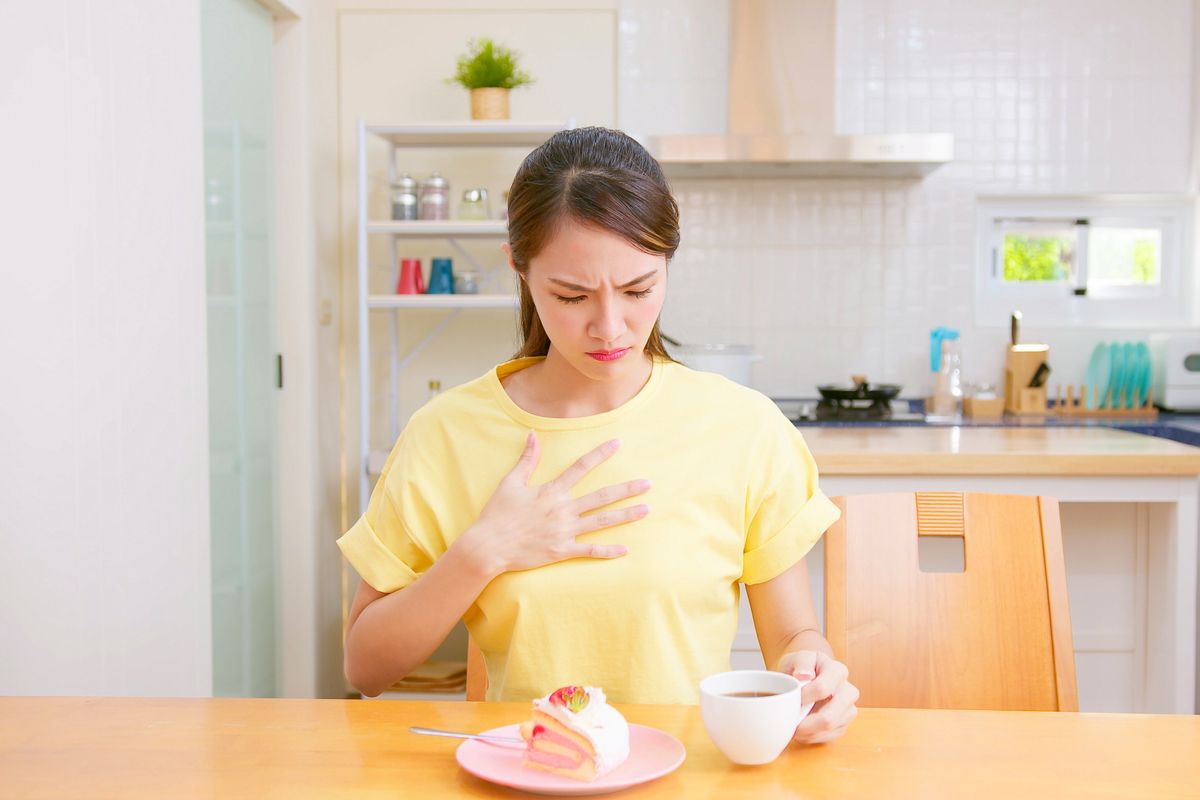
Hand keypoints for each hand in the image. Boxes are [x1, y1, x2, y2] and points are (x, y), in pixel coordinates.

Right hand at [463, 431, 650, 575]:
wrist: (488, 546)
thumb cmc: (497, 514)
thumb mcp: (510, 483)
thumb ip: (527, 459)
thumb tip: (533, 434)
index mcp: (552, 491)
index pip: (581, 467)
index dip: (600, 454)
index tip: (618, 443)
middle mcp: (563, 510)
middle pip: (602, 496)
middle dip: (627, 488)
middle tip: (648, 483)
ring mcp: (565, 531)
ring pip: (602, 521)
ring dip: (626, 515)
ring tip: (646, 509)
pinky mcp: (562, 551)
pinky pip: (590, 550)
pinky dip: (608, 551)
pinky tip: (626, 549)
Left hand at [778, 650, 858, 744]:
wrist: (810, 675)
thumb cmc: (803, 667)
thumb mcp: (798, 657)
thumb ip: (802, 662)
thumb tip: (804, 675)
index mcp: (838, 671)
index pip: (822, 688)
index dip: (803, 697)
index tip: (790, 698)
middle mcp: (849, 691)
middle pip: (830, 717)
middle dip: (806, 723)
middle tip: (790, 720)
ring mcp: (848, 710)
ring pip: (829, 730)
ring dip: (807, 732)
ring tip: (793, 724)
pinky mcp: (844, 725)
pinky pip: (828, 738)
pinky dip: (811, 737)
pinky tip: (802, 729)